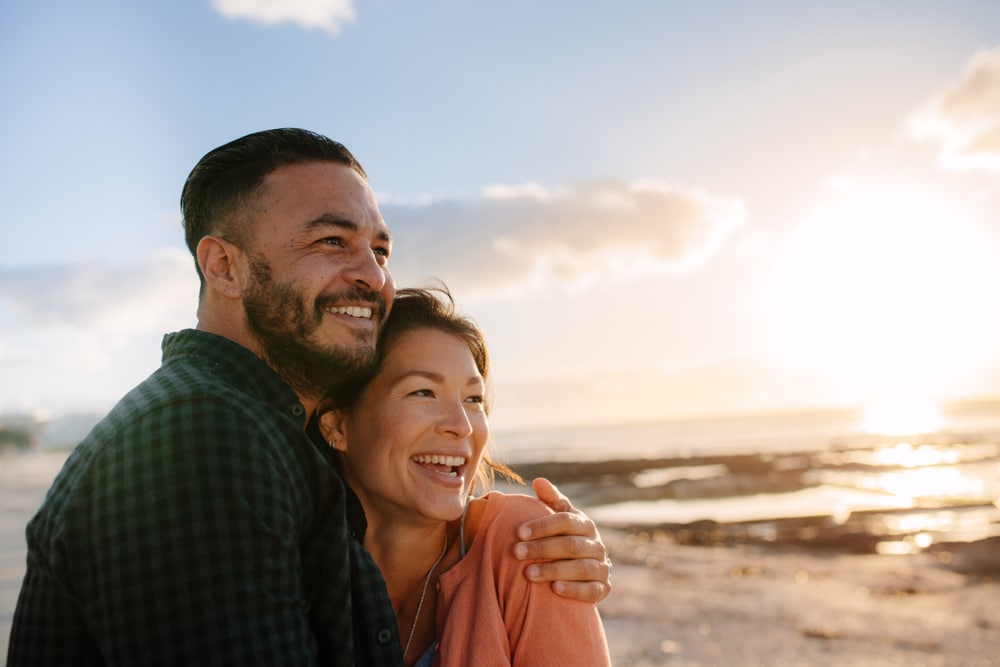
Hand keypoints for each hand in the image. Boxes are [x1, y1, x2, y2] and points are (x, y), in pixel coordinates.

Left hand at [515, 478, 611, 602]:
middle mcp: (596, 544)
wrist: (584, 568)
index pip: (565, 521)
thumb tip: (538, 481)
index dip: (542, 526)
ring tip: (529, 574)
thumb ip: (550, 500)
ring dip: (554, 570)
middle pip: (571, 545)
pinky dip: (574, 589)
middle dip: (542, 548)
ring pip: (581, 568)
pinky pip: (592, 590)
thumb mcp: (559, 517)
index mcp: (584, 524)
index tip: (519, 532)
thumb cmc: (564, 537)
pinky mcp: (603, 588)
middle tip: (516, 553)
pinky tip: (555, 589)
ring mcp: (601, 567)